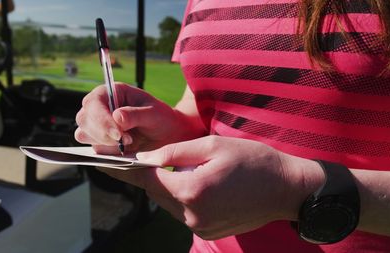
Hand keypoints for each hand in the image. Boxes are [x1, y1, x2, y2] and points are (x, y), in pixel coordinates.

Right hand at [75, 83, 195, 153]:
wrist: (167, 135)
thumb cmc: (161, 118)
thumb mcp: (154, 113)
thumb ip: (136, 114)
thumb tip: (117, 117)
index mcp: (111, 92)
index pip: (93, 103)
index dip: (102, 119)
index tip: (118, 134)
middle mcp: (100, 107)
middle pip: (84, 119)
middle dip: (103, 134)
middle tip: (128, 141)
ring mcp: (97, 124)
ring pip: (84, 135)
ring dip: (105, 143)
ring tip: (130, 143)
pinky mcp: (99, 141)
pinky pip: (93, 148)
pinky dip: (107, 152)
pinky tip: (124, 151)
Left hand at [97, 135, 323, 238]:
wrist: (287, 189)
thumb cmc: (253, 161)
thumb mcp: (212, 145)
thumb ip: (174, 151)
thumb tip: (145, 156)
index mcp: (191, 190)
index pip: (146, 177)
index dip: (123, 167)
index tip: (103, 159)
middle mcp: (191, 214)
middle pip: (154, 191)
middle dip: (148, 173)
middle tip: (141, 157)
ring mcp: (199, 226)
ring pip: (167, 202)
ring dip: (166, 185)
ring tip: (175, 167)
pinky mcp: (207, 231)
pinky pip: (182, 211)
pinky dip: (180, 196)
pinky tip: (194, 182)